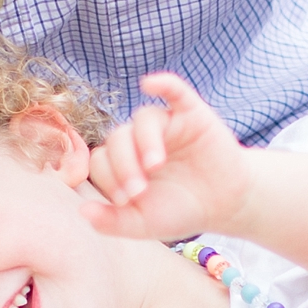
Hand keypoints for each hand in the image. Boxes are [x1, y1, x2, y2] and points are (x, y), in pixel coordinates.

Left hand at [84, 71, 249, 241]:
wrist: (225, 205)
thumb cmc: (180, 212)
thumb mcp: (144, 224)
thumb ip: (112, 222)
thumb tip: (82, 211)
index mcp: (123, 162)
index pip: (101, 160)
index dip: (108, 179)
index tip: (126, 201)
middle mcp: (139, 139)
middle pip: (118, 138)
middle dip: (123, 166)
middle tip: (139, 191)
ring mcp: (166, 125)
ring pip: (143, 118)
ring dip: (144, 141)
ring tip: (155, 165)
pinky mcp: (192, 114)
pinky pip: (175, 90)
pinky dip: (163, 83)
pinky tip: (150, 84)